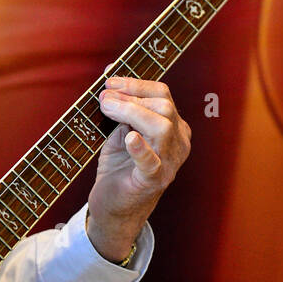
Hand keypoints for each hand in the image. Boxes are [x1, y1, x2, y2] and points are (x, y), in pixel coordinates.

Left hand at [87, 76, 190, 261]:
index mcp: (174, 128)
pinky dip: (140, 148)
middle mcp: (178, 143)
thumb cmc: (118, 166)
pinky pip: (152, 162)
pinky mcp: (153, 181)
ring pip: (162, 126)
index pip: (163, 94)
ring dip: (131, 111)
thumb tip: (110, 75)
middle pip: (165, 106)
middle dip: (131, 96)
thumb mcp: (119, 131)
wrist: (113, 206)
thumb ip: (121, 107)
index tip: (109, 81)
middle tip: (104, 98)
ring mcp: (169, 163)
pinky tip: (128, 138)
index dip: (135, 83)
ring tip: (108, 109)